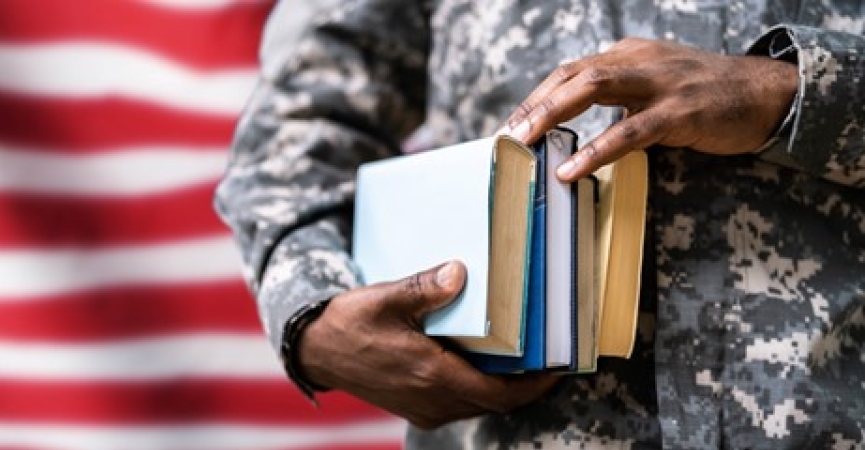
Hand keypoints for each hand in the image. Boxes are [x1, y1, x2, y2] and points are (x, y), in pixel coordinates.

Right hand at [298, 261, 558, 428]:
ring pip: (478, 405)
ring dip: (501, 387)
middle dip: (525, 384)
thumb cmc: (348, 324)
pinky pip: (459, 404)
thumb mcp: (384, 298)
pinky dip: (478, 388)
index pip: (501, 394)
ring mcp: (423, 408)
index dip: (536, 385)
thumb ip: (424, 287)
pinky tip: (482, 363)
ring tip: (522, 359)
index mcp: (431, 375)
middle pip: (496, 402)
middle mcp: (432, 400)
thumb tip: (459, 271)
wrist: (315, 350)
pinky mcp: (415, 407)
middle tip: (548, 357)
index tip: (560, 367)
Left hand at [500, 37, 798, 181]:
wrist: (769, 93)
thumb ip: (620, 97)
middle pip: (572, 75)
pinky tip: (572, 169)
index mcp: (630, 54)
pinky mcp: (681, 112)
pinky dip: (595, 151)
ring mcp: (660, 83)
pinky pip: (630, 132)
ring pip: (592, 89)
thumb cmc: (708, 94)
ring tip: (526, 142)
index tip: (513, 123)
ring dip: (552, 115)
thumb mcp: (656, 85)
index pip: (571, 71)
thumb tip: (576, 125)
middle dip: (535, 104)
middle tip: (509, 134)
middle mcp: (639, 61)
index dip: (538, 96)